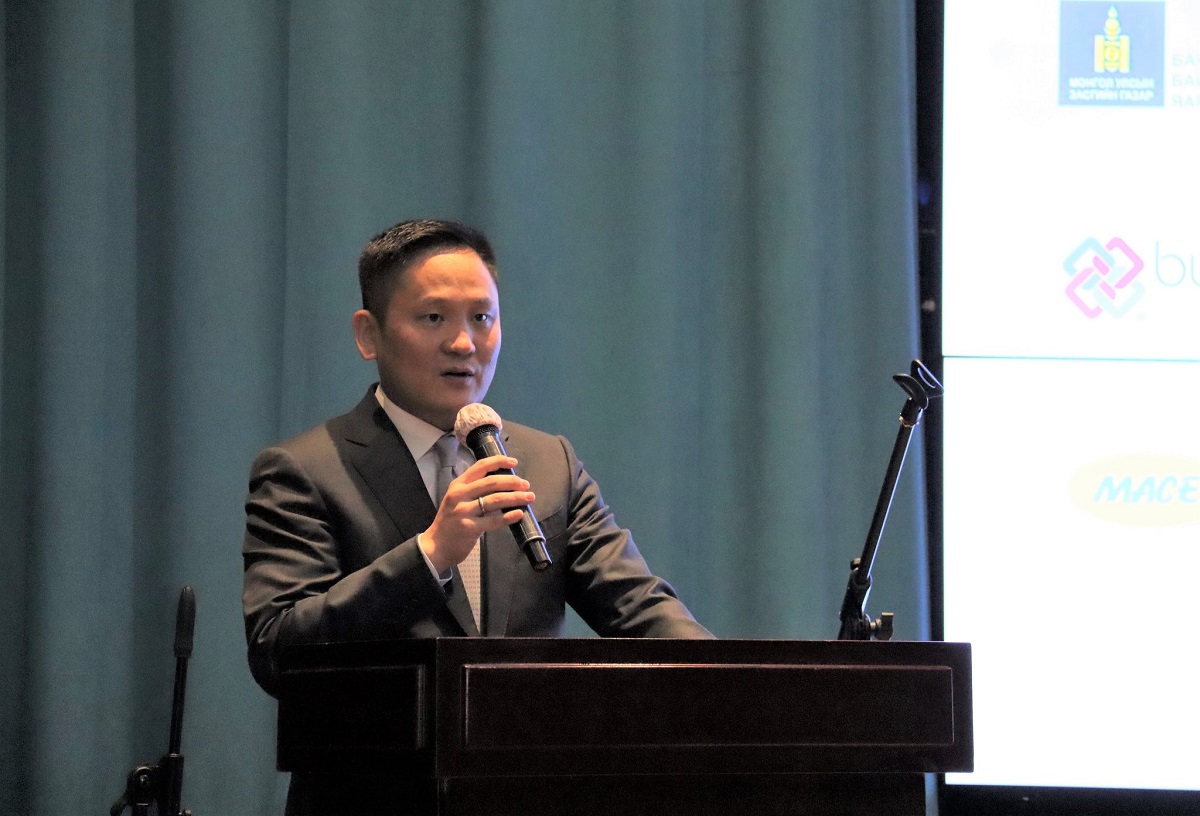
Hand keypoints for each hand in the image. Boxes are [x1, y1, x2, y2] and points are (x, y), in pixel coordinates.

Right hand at [420, 455, 534, 573]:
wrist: (436, 546)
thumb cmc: (451, 521)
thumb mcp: (457, 500)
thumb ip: (474, 490)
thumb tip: (504, 484)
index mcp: (458, 485)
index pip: (480, 467)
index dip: (498, 461)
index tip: (514, 462)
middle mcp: (459, 495)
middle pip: (491, 482)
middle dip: (512, 482)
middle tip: (526, 485)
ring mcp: (463, 511)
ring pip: (495, 500)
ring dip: (515, 497)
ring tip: (529, 497)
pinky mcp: (469, 528)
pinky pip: (494, 521)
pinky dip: (509, 516)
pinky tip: (519, 514)